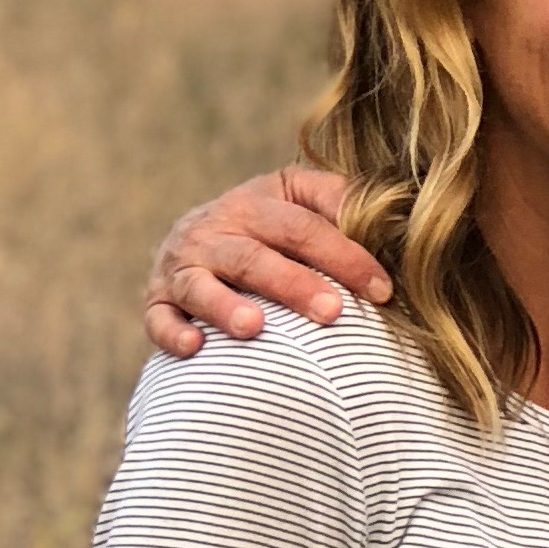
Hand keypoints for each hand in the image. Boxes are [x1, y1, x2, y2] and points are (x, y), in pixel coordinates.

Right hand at [142, 165, 391, 357]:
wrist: (192, 235)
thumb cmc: (268, 228)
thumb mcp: (299, 199)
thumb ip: (339, 202)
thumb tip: (392, 217)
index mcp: (258, 202)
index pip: (303, 225)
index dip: (343, 255)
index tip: (381, 290)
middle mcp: (216, 228)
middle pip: (255, 255)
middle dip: (294, 285)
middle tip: (332, 313)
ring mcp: (183, 264)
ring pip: (201, 284)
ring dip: (227, 307)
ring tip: (256, 328)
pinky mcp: (157, 298)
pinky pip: (159, 317)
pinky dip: (174, 332)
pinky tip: (196, 348)